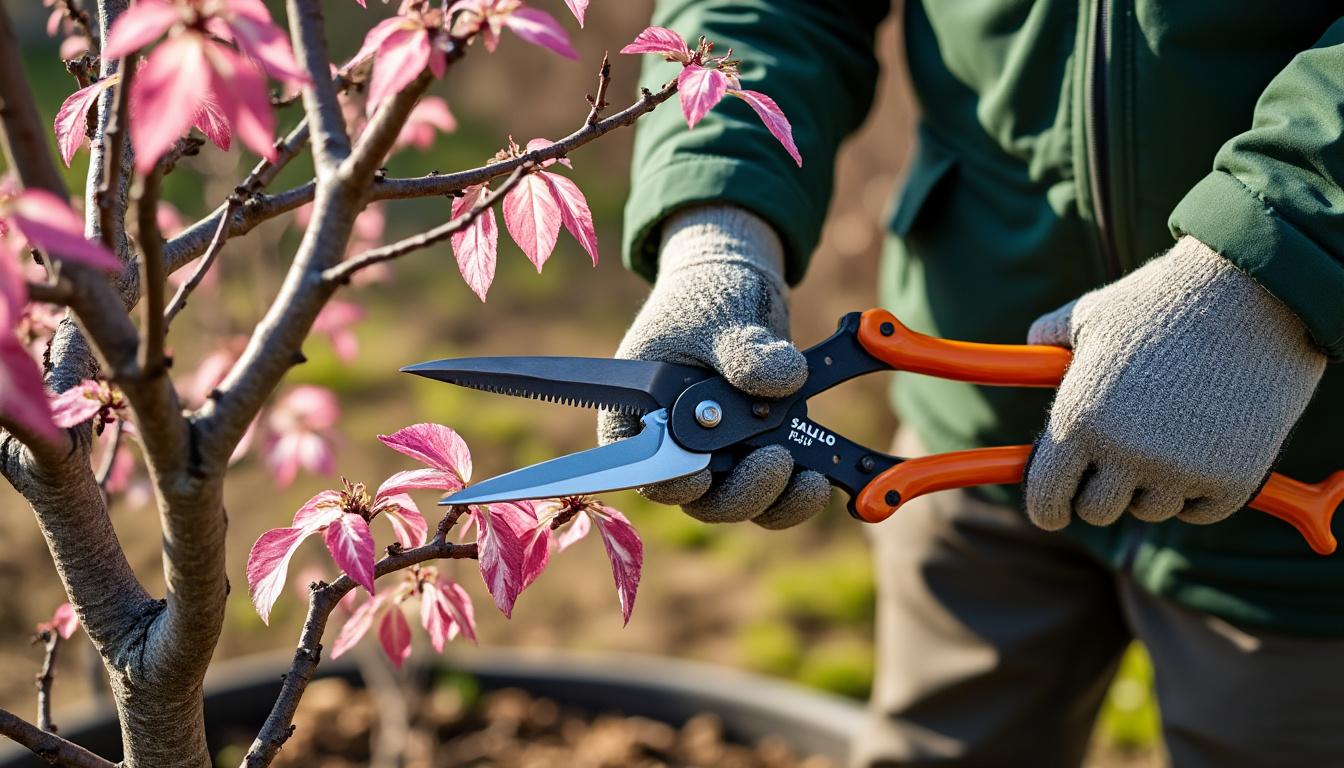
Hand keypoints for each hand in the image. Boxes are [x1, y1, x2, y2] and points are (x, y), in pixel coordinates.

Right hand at [597, 205, 830, 527]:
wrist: (736, 287)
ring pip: (739, 501)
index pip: (645, 469)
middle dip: (741, 493)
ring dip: (774, 498)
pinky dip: (797, 492)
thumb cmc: (706, 297)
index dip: (671, 483)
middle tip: (776, 461)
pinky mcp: (758, 453)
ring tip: (809, 478)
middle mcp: (678, 446)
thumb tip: (785, 378)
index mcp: (645, 415)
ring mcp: (720, 455)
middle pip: (700, 499)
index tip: (702, 476)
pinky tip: (819, 477)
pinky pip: (773, 491)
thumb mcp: (721, 316)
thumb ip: (745, 350)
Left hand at [1024, 237, 1325, 529]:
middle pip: (1097, 512)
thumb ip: (1050, 340)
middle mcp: (1125, 453)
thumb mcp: (1090, 316)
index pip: (1047, 498)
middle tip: (1120, 459)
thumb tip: (1031, 344)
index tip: (1055, 510)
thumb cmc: (1161, 302)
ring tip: (1171, 429)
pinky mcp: (1233, 479)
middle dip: (1103, 490)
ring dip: (1154, 484)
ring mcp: (1181, 470)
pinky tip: (1207, 443)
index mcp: (1078, 420)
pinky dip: (1201, 489)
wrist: (1253, 293)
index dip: (1048, 508)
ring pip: (1151, 510)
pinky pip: (1201, 510)